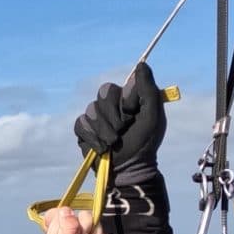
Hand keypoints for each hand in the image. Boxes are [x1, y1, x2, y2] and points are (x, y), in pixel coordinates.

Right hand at [27, 208, 107, 233]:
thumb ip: (69, 231)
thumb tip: (65, 210)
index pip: (88, 218)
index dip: (76, 230)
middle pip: (74, 214)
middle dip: (63, 231)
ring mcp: (72, 232)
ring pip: (61, 215)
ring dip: (54, 232)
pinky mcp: (58, 232)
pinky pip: (53, 217)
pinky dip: (48, 226)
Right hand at [73, 62, 167, 182]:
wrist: (130, 169)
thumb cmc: (145, 143)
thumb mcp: (153, 115)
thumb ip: (148, 89)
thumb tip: (141, 64)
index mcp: (126, 99)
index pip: (118, 86)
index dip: (125, 101)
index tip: (134, 114)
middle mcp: (110, 106)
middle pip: (103, 94)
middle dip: (114, 115)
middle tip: (123, 130)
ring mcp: (95, 118)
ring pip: (92, 110)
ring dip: (105, 129)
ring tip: (114, 143)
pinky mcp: (83, 132)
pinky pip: (80, 124)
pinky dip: (93, 137)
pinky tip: (102, 148)